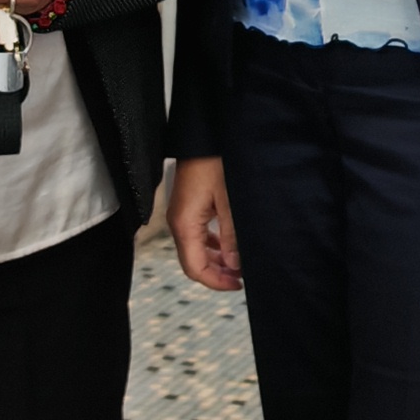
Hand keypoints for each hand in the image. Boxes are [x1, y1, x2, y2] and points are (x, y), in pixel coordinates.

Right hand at [168, 156, 239, 292]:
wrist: (205, 134)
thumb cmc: (215, 161)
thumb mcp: (229, 201)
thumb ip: (231, 235)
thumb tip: (234, 265)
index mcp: (184, 223)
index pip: (194, 267)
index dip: (215, 282)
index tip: (238, 285)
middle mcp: (178, 221)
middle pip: (193, 261)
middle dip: (217, 273)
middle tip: (241, 278)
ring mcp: (182, 213)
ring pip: (195, 249)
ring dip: (215, 260)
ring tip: (238, 265)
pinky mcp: (189, 205)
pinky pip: (197, 234)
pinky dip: (212, 245)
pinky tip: (228, 245)